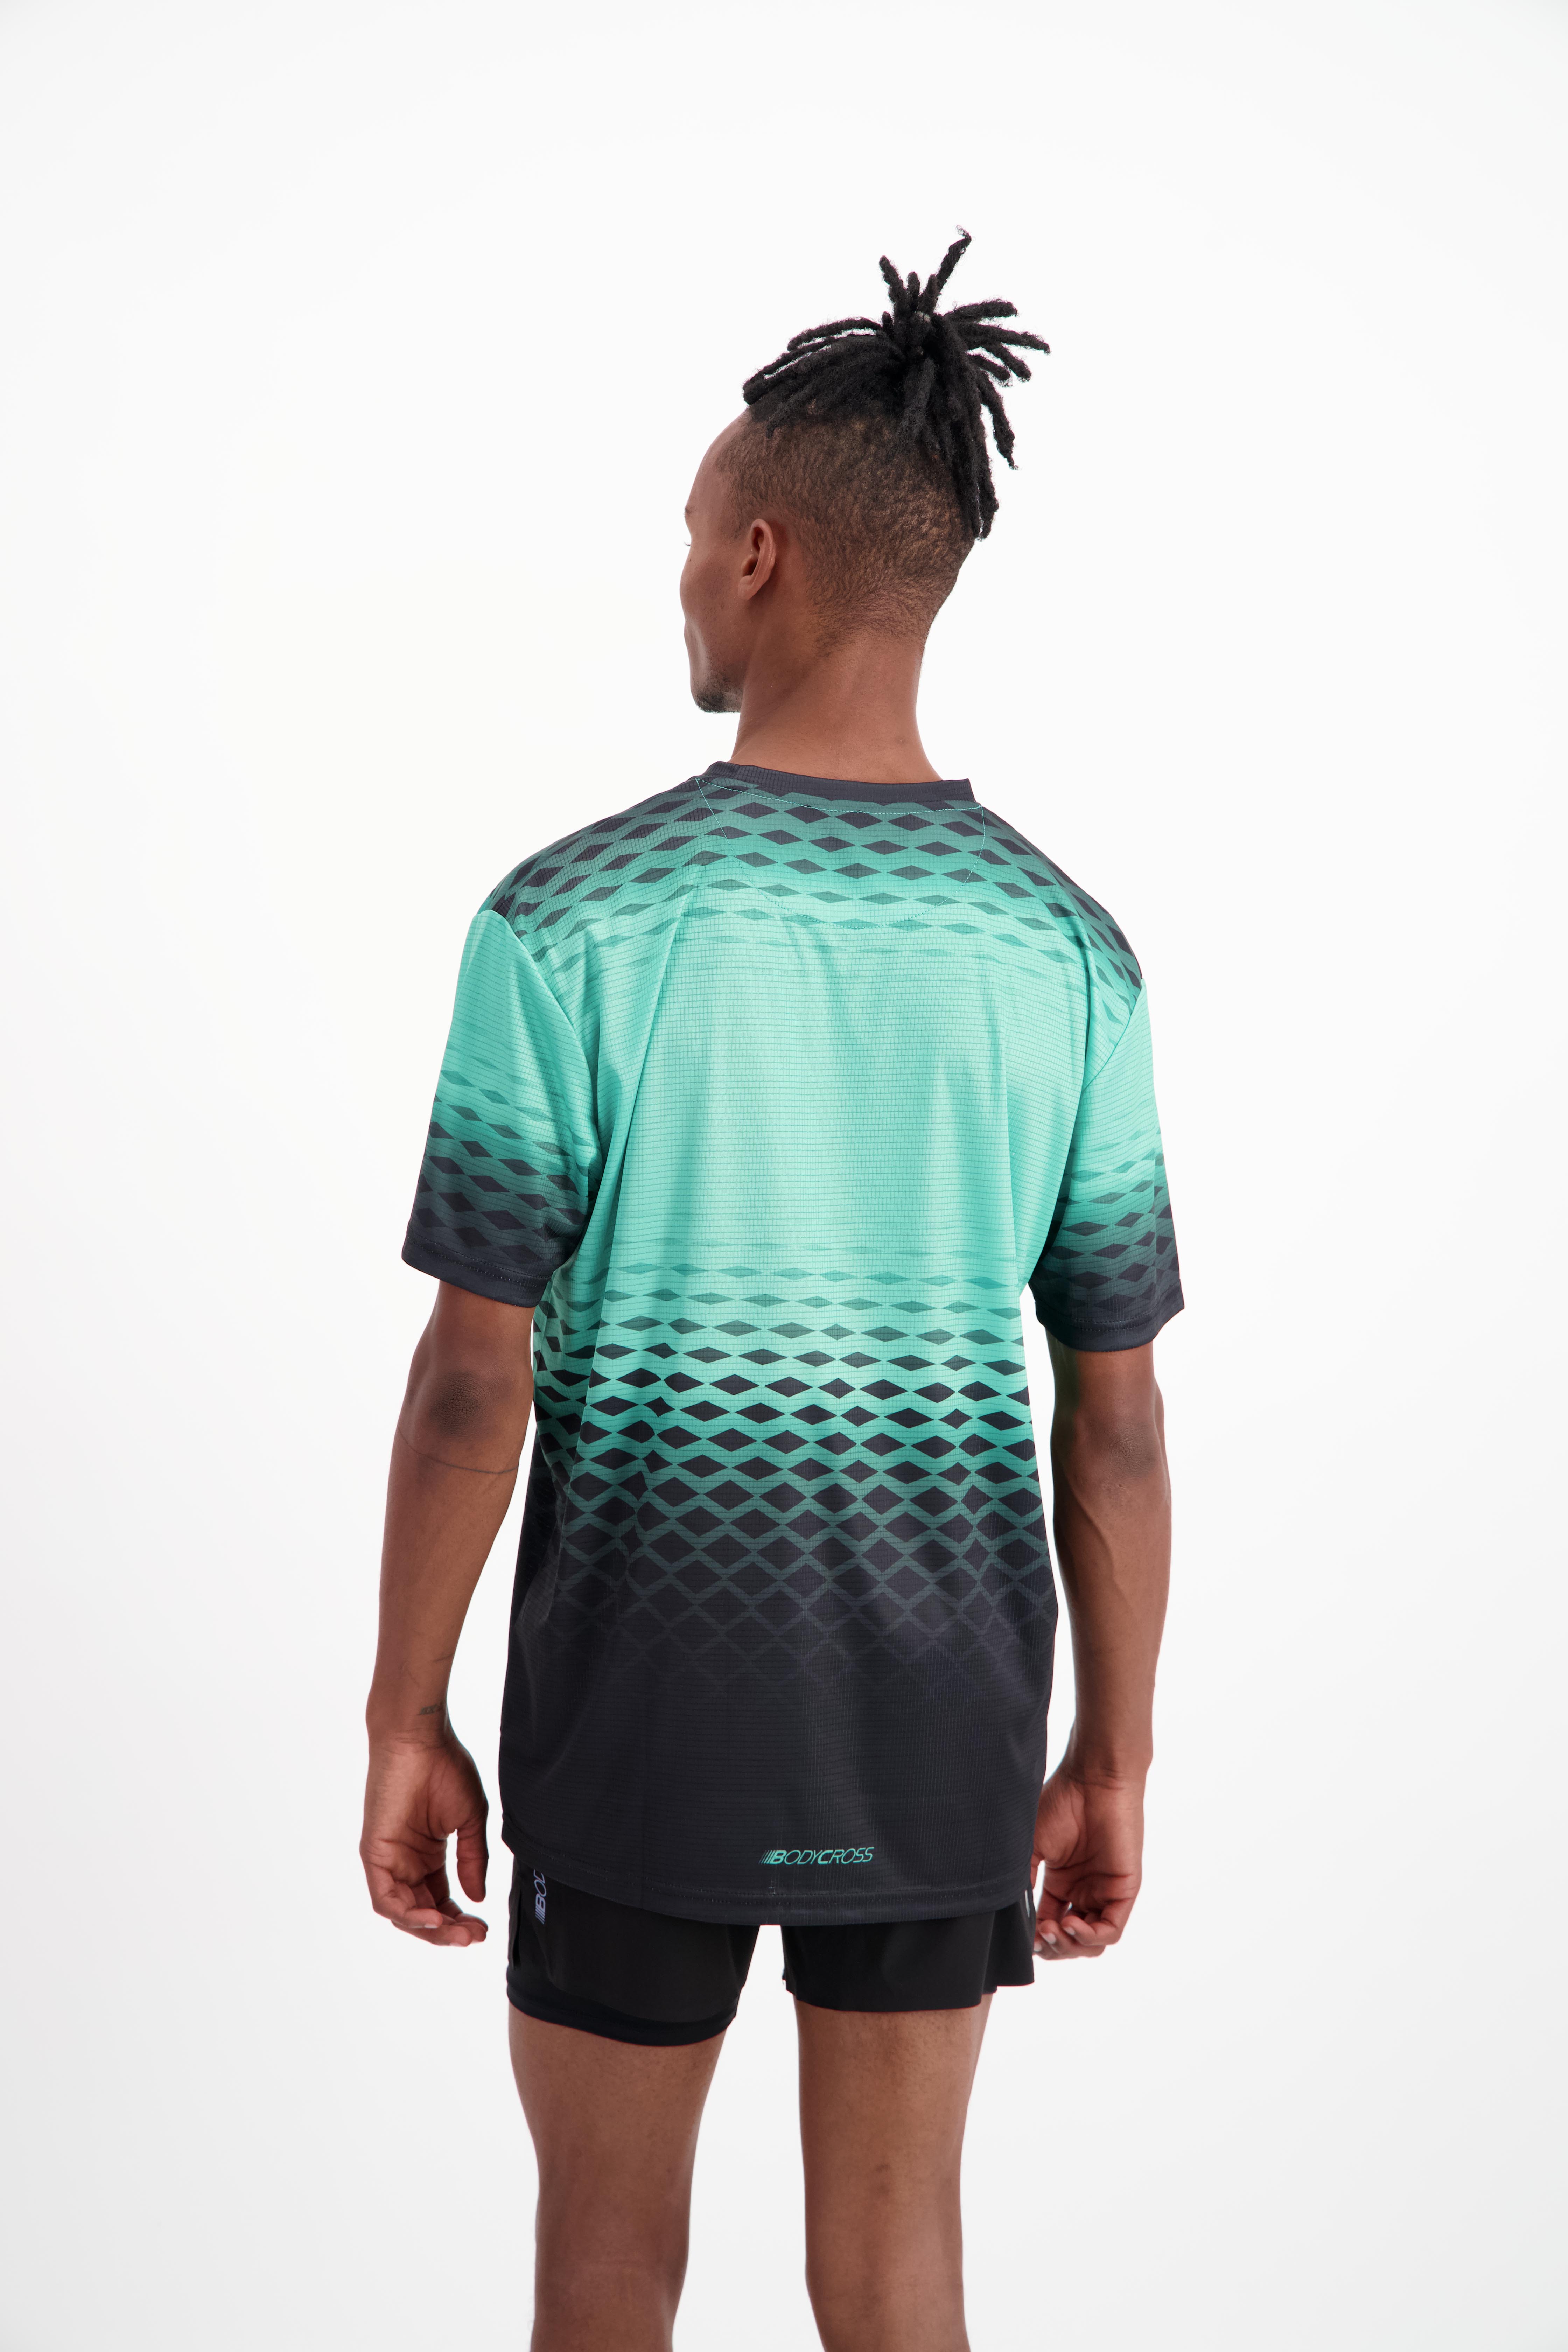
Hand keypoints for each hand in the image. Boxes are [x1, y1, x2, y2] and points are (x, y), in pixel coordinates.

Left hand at [361, 1727, 489, 1947]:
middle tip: (475, 1937)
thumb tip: (478, 1898)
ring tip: (459, 1933)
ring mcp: (388, 1860)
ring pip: (403, 1913)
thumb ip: (473, 1861)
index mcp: (427, 1855)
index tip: (483, 1929)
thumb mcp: (470, 1820)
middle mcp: (405, 1862)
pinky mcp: (375, 1854)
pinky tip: (435, 1918)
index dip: (460, 1920)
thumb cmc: (445, 1767)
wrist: (420, 1738)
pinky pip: (385, 1899)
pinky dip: (408, 1914)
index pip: (440, 1901)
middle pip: (423, 1913)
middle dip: (449, 1932)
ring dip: (431, 1929)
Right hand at [1030, 1762, 1143, 1959]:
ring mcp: (1105, 1892)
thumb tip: (1013, 1917)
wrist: (1093, 1779)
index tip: (1022, 1937)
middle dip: (1052, 1947)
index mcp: (1062, 1883)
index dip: (1036, 1938)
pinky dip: (1089, 1937)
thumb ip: (1024, 1881)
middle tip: (1039, 1936)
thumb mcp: (1031, 1845)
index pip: (1049, 1925)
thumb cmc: (1061, 1803)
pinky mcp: (1124, 1890)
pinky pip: (1111, 1930)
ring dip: (1070, 1946)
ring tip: (1053, 1930)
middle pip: (1070, 1941)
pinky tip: (1070, 1923)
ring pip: (1092, 1943)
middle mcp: (1084, 1891)